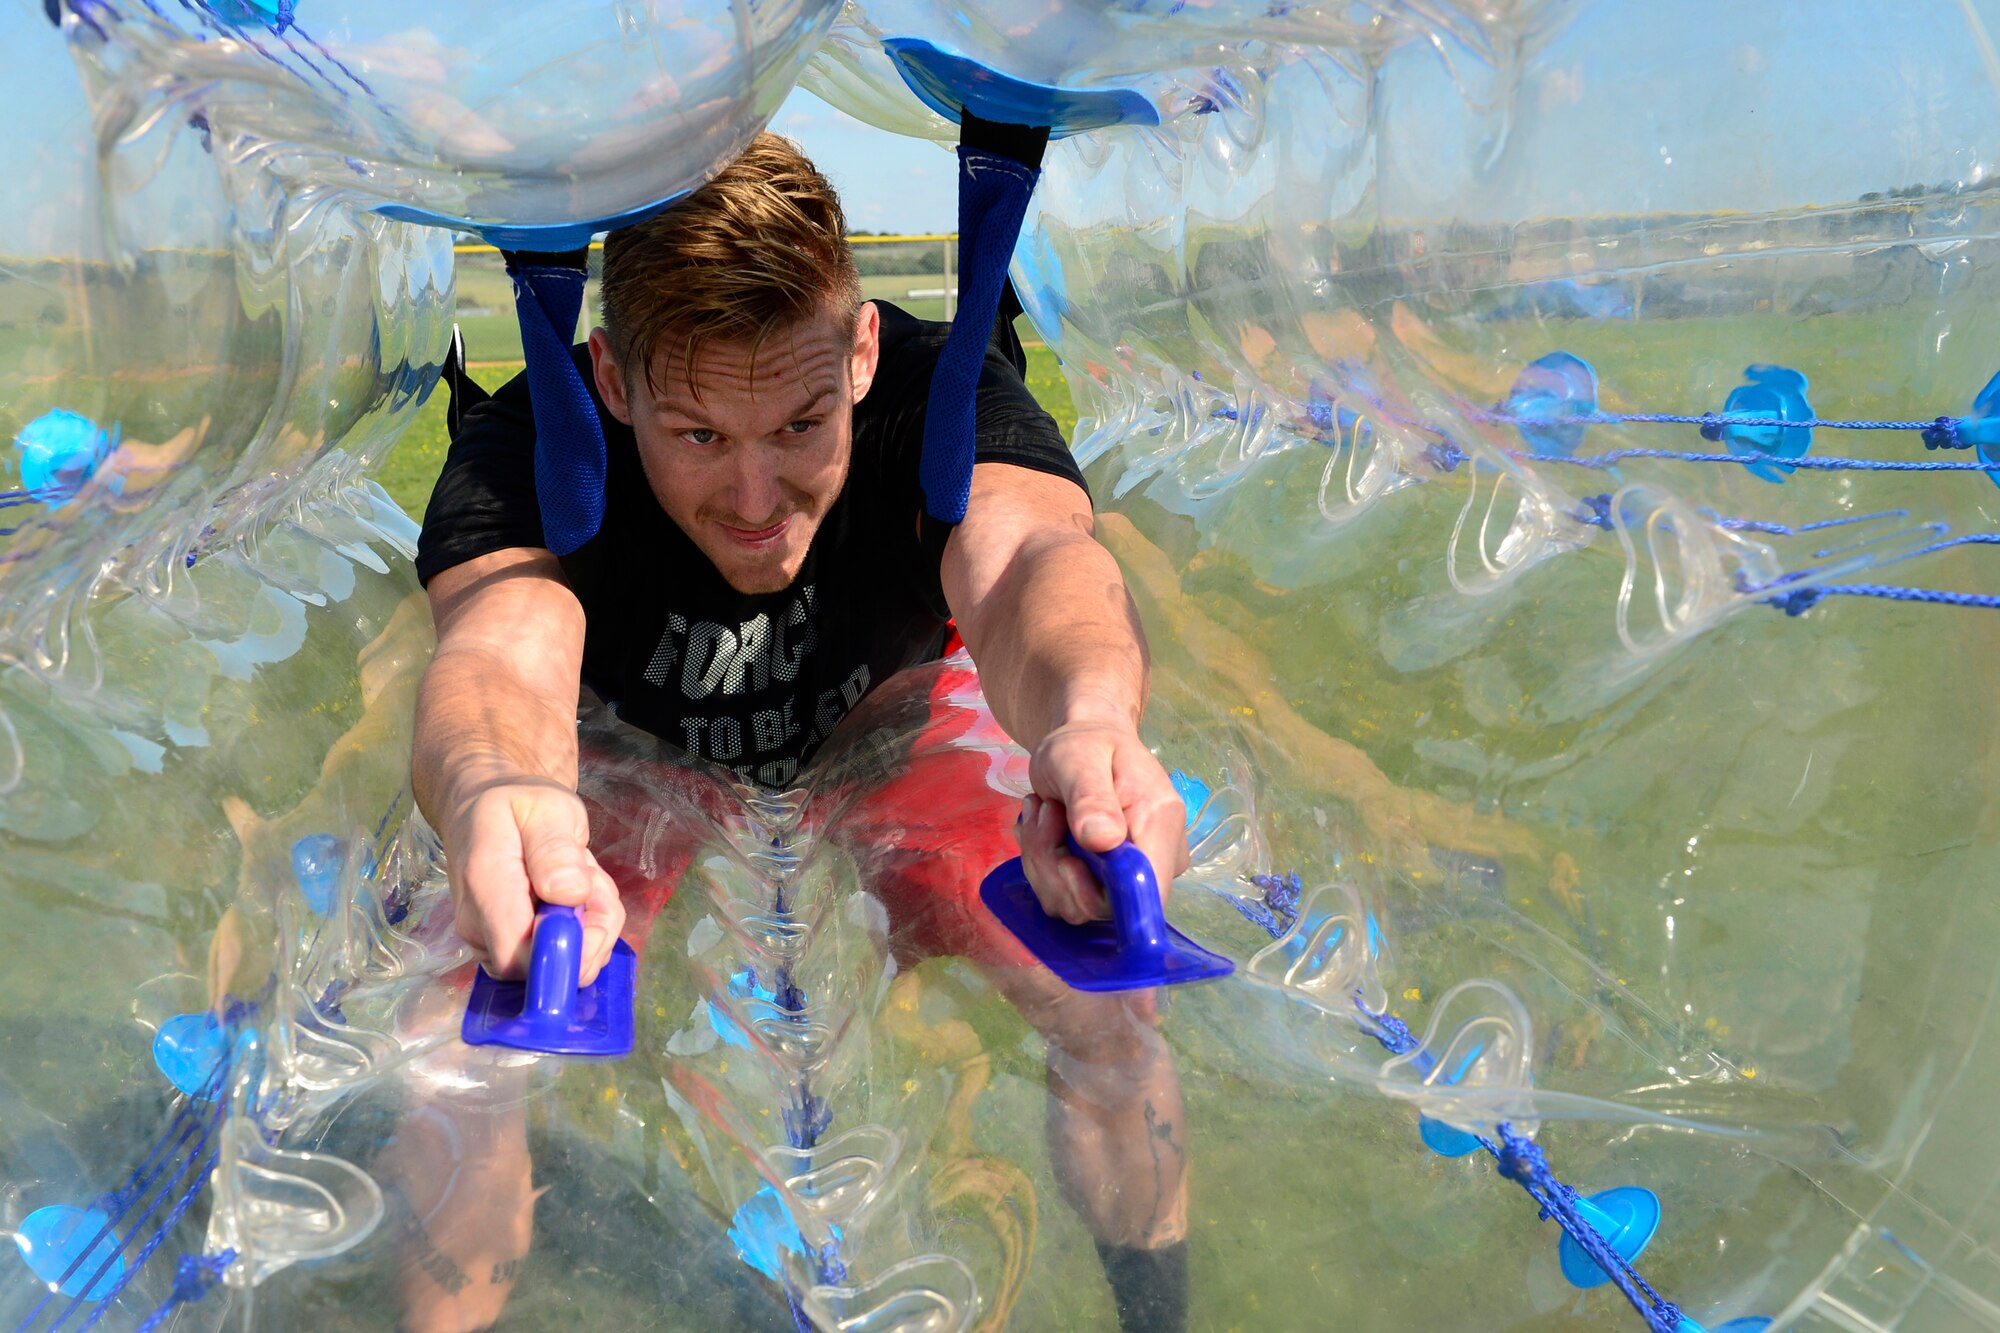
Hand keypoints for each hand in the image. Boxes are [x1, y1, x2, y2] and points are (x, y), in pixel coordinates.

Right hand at [441, 775, 623, 985]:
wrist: (485, 808)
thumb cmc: (518, 805)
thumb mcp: (547, 807)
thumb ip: (555, 849)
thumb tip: (569, 895)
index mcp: (485, 888)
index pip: (518, 956)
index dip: (564, 950)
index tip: (589, 908)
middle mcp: (479, 926)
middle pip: (545, 964)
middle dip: (589, 929)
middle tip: (593, 878)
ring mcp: (490, 942)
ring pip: (559, 961)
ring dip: (591, 923)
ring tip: (583, 875)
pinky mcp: (508, 947)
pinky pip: (558, 954)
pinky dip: (583, 926)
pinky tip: (576, 891)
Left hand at [1016, 714, 1189, 924]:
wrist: (1083, 743)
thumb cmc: (1085, 744)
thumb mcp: (1079, 758)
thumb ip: (1091, 797)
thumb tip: (1103, 841)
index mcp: (1161, 825)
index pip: (1147, 893)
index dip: (1100, 892)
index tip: (1065, 855)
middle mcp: (1155, 860)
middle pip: (1102, 905)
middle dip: (1055, 866)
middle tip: (1045, 813)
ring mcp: (1130, 875)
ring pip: (1074, 904)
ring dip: (1042, 860)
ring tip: (1043, 812)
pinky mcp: (1105, 883)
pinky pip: (1063, 898)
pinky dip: (1041, 864)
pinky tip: (1043, 827)